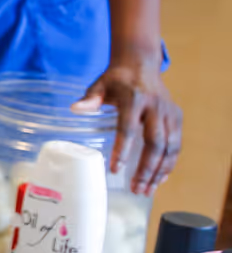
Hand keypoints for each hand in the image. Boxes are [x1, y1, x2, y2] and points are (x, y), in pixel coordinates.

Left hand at [73, 53, 181, 193]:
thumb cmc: (116, 79)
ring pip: (170, 147)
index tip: (115, 169)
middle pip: (155, 142)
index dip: (123, 150)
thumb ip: (90, 99)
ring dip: (160, 171)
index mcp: (135, 99)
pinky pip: (176, 144)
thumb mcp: (99, 85)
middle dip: (146, 168)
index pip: (129, 128)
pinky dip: (169, 163)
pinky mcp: (177, 118)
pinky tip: (160, 178)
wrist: (141, 63)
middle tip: (136, 188)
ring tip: (147, 190)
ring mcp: (170, 113)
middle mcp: (157, 107)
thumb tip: (75, 109)